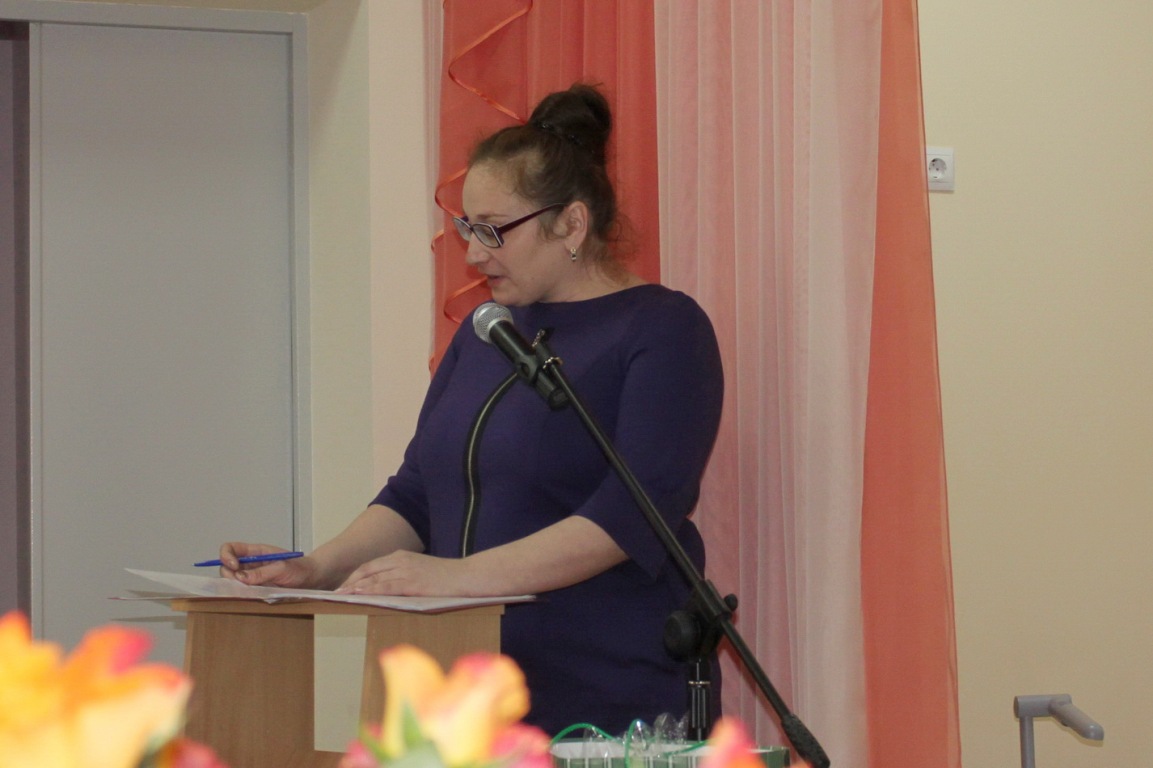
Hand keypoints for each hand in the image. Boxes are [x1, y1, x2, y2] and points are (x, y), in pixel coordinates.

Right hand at [218, 542, 317, 588]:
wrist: (312, 580)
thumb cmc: (300, 568)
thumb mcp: (282, 568)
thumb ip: (262, 572)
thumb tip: (240, 578)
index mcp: (255, 552)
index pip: (230, 549)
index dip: (226, 556)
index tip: (234, 566)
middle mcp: (250, 564)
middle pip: (226, 567)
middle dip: (228, 575)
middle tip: (239, 585)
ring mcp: (252, 578)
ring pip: (232, 581)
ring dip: (234, 587)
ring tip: (247, 592)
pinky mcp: (256, 590)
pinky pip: (242, 592)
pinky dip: (242, 596)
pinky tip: (250, 598)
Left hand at [335, 551, 472, 596]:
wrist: (468, 576)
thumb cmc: (448, 577)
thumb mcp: (422, 572)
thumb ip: (405, 576)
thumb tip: (388, 589)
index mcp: (402, 556)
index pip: (371, 566)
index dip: (355, 576)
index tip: (343, 586)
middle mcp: (401, 560)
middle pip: (368, 570)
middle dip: (349, 582)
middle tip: (335, 593)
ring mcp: (406, 571)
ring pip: (374, 578)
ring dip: (355, 588)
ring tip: (341, 596)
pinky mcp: (412, 583)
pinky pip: (386, 587)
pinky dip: (370, 591)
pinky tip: (360, 596)